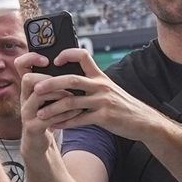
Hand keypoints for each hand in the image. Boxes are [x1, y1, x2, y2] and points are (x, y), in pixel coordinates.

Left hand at [18, 48, 161, 141]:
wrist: (144, 122)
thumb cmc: (121, 105)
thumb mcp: (109, 88)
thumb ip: (91, 83)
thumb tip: (66, 79)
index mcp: (100, 76)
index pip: (83, 55)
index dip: (68, 54)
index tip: (55, 60)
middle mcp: (101, 86)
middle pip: (71, 80)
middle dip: (51, 83)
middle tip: (36, 88)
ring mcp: (103, 101)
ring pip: (71, 102)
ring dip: (52, 109)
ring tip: (39, 114)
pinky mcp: (104, 117)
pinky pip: (79, 120)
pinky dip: (65, 123)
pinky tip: (55, 126)